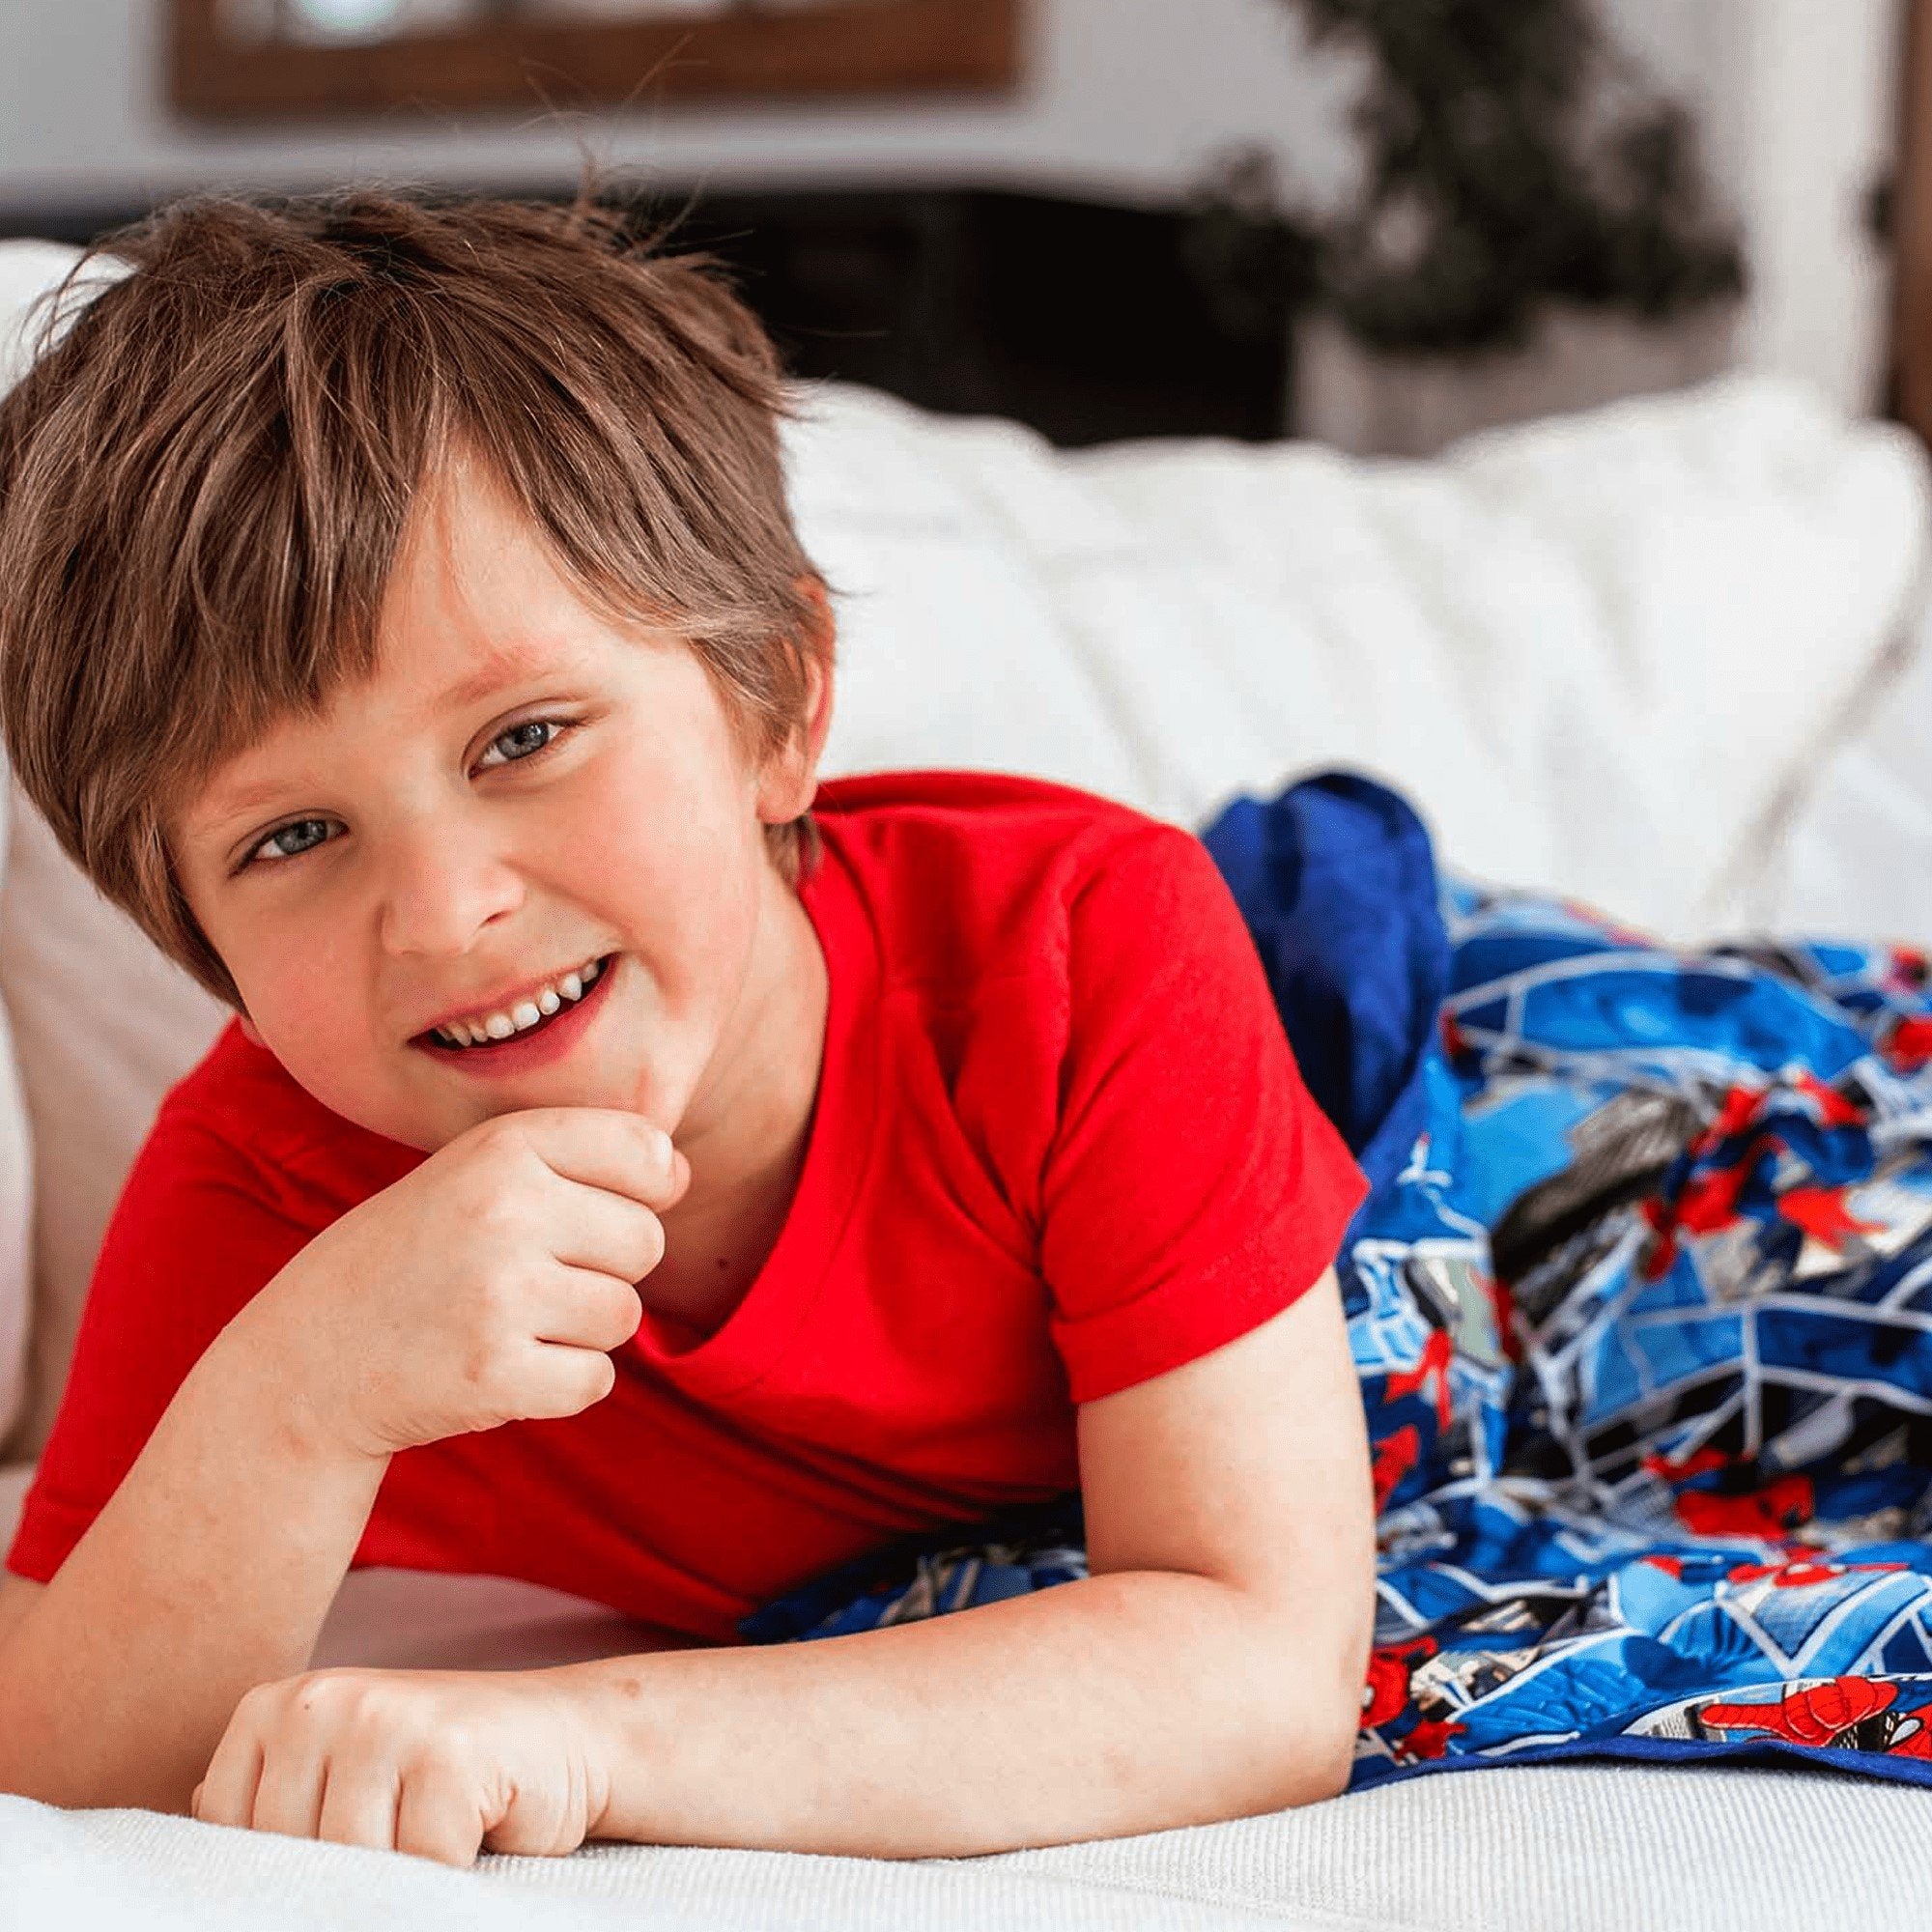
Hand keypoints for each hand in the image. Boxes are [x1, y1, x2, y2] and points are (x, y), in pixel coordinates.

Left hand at [191, 1667, 611, 1865]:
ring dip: (405, 1871)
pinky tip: (480, 1821)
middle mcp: (318, 1699)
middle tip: (407, 1829)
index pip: (231, 1844)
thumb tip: (192, 1828)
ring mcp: (383, 1717)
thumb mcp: (339, 1780)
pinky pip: (422, 1866)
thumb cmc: (444, 1778)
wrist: (568, 1740)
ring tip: (441, 1825)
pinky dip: (455, 1868)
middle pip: (289, 1859)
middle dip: (351, 1869)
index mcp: (273, 1708)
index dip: (293, 1866)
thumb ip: (266, 1800)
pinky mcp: (448, 1751)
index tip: (352, 1833)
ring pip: (351, 1867)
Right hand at [228, 1109, 689, 1459]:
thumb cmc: (413, 1255)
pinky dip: (562, 1383)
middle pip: (646, 1242)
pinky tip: (503, 1366)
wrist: (306, 1362)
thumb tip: (679, 1171)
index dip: (637, 1191)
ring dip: (582, 1331)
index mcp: (503, 1147)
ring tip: (509, 1322)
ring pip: (625, 1315)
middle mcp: (504, 1211)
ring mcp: (499, 1295)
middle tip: (530, 1278)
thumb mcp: (474, 1174)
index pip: (646, 1152)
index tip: (583, 1212)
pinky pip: (597, 1380)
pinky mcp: (496, 1376)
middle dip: (607, 1268)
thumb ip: (577, 1158)